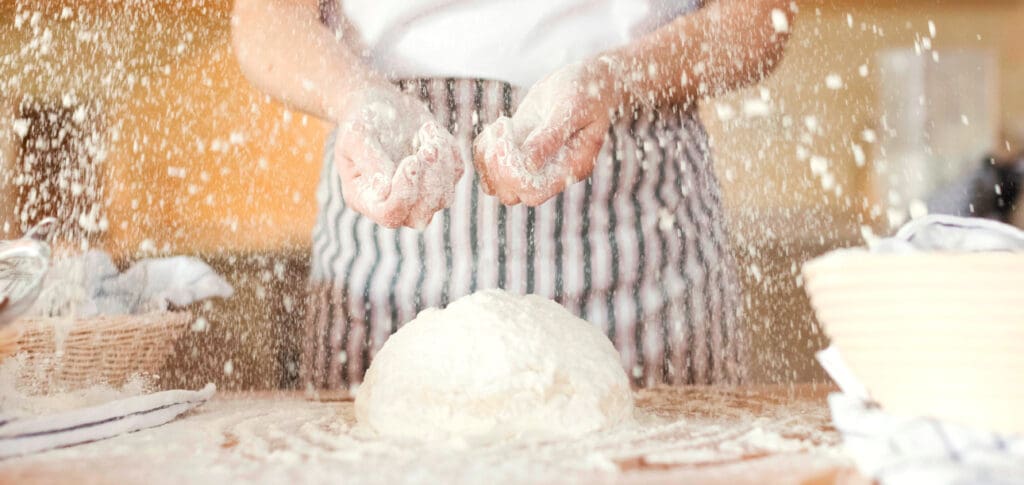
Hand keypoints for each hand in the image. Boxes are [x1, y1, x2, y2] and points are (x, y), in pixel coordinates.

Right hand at [334, 85, 463, 228]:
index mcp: (365, 198)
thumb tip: (384, 190)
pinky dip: (449, 151)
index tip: (411, 161)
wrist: (379, 103)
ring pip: (443, 198)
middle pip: (420, 216)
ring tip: (427, 130)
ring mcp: (419, 194)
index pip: (389, 214)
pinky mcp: (440, 177)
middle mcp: (393, 203)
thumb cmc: (362, 120)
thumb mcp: (357, 136)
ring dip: (442, 165)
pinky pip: (456, 174)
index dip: (404, 194)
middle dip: (429, 184)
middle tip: (427, 148)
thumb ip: (369, 162)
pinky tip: (429, 129)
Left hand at [473, 61, 617, 206]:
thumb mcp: (571, 109)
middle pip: (512, 193)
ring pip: (497, 183)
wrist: (590, 81)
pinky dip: (486, 148)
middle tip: (503, 131)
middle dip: (498, 167)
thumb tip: (528, 164)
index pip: (533, 192)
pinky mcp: (519, 150)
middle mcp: (551, 172)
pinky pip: (491, 164)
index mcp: (570, 168)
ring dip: (488, 159)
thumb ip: (550, 137)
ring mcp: (533, 164)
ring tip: (501, 126)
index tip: (509, 140)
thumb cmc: (587, 93)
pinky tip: (500, 125)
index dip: (513, 174)